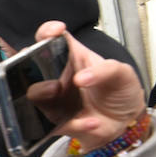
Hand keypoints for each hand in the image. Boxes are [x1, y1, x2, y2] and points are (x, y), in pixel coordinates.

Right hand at [28, 21, 146, 150]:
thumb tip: (81, 78)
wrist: (125, 123)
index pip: (52, 39)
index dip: (47, 32)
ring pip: (32, 96)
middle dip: (30, 68)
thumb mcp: (122, 73)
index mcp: (72, 58)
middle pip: (30, 66)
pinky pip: (52, 124)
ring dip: (44, 96)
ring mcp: (53, 100)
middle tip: (54, 81)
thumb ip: (105, 70)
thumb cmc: (121, 92)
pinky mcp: (54, 122)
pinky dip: (73, 124)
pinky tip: (91, 122)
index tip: (54, 32)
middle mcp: (57, 77)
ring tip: (67, 101)